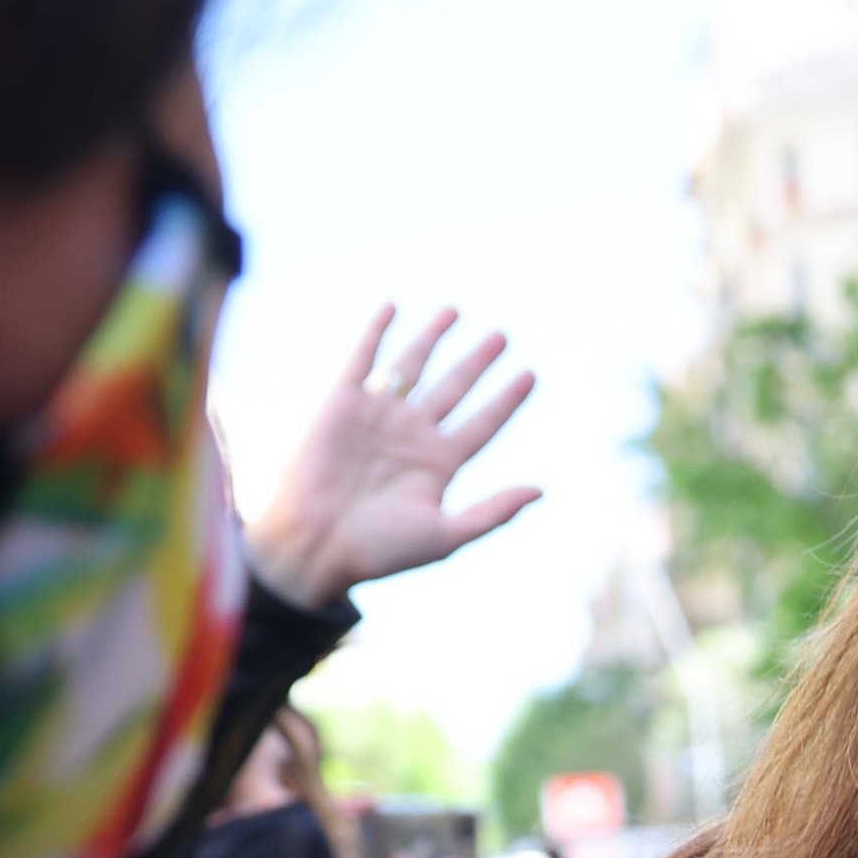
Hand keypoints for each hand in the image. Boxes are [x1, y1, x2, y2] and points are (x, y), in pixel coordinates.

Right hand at [246, 302, 540, 605]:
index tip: (531, 374)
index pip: (483, 422)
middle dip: (477, 362)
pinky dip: (377, 332)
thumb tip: (541, 489)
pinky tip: (392, 306)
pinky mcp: (343, 405)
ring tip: (454, 311)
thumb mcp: (446, 535)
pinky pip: (363, 360)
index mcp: (440, 464)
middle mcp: (412, 436)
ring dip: (433, 338)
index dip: (507, 399)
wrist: (316, 545)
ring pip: (414, 367)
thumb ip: (494, 512)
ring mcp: (379, 417)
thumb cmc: (380, 550)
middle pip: (454, 388)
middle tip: (502, 336)